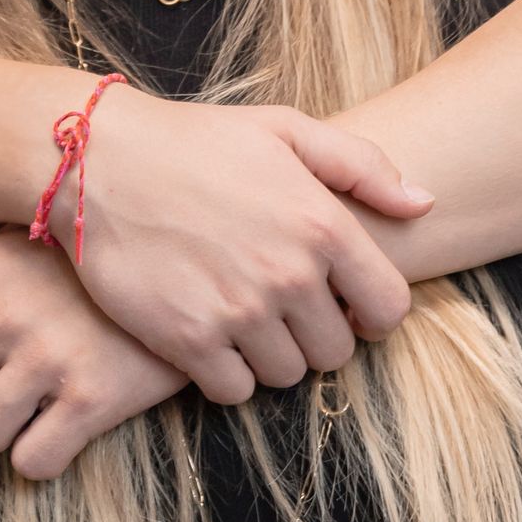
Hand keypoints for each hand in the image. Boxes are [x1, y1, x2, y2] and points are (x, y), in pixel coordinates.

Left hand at [0, 231, 186, 478]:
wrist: (186, 264)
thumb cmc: (86, 263)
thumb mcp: (14, 252)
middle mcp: (7, 314)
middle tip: (1, 387)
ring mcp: (50, 357)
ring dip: (0, 432)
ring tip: (30, 408)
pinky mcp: (95, 398)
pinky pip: (32, 463)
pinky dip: (43, 456)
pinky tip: (64, 426)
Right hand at [45, 91, 433, 405]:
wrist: (96, 162)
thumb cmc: (196, 142)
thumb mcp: (285, 130)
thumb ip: (362, 166)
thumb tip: (424, 203)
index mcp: (324, 224)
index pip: (390, 309)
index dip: (371, 313)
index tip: (342, 304)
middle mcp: (289, 274)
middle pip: (335, 352)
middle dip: (315, 335)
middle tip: (280, 307)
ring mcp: (239, 312)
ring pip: (287, 375)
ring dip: (270, 355)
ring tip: (242, 317)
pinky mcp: (189, 341)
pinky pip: (235, 390)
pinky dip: (227, 373)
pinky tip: (210, 335)